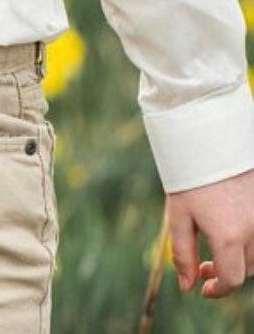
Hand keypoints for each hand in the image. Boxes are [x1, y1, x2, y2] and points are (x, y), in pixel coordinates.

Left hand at [167, 167, 253, 297]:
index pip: (232, 279)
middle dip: (226, 271)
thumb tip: (187, 286)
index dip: (218, 289)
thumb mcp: (179, 215)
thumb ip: (183, 253)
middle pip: (247, 268)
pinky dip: (249, 240)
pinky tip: (230, 226)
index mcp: (229, 236)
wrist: (210, 138)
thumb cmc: (191, 177)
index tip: (204, 288)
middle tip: (203, 266)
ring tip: (216, 245)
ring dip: (240, 258)